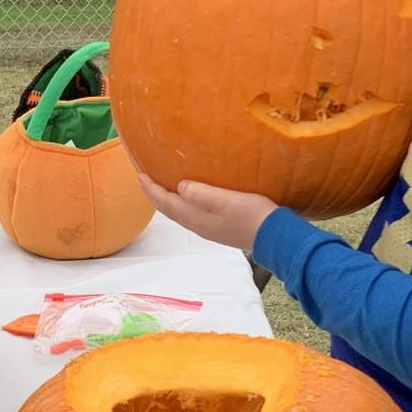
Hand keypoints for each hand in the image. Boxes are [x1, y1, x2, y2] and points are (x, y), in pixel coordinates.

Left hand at [129, 165, 275, 253]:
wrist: (273, 237)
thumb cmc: (252, 214)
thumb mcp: (226, 200)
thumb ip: (202, 193)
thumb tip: (180, 187)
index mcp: (196, 218)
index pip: (165, 202)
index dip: (150, 189)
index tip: (138, 174)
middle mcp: (197, 225)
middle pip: (168, 209)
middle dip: (154, 194)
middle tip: (143, 179)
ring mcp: (207, 228)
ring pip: (178, 212)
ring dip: (166, 199)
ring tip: (160, 186)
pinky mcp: (218, 227)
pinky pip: (190, 214)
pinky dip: (180, 203)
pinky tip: (187, 197)